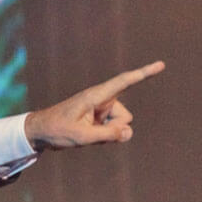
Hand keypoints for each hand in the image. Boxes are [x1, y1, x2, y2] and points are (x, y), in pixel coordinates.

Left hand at [24, 61, 163, 150]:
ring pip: (121, 125)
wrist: (39, 133)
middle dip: (115, 129)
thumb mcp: (82, 136)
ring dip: (108, 134)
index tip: (162, 65)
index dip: (144, 73)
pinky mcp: (98, 118)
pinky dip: (105, 136)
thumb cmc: (57, 130)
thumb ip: (108, 135)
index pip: (124, 82)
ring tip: (84, 134)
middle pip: (125, 117)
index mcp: (95, 96)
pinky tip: (86, 136)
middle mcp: (101, 100)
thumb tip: (128, 133)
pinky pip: (113, 130)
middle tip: (89, 132)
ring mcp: (100, 109)